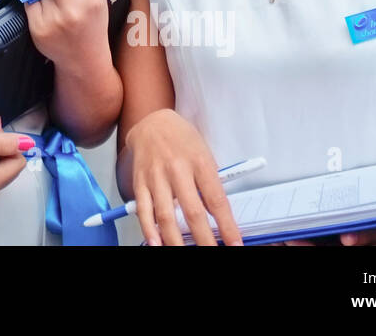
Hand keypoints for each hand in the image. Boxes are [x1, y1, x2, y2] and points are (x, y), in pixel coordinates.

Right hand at [125, 108, 242, 245]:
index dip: (227, 226)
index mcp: (199, 162)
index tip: (234, 244)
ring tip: (182, 253)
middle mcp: (177, 169)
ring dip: (175, 240)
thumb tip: (216, 215)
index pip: (217, 200)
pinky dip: (148, 229)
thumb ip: (210, 183)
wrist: (152, 122)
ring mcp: (156, 176)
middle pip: (192, 212)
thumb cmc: (182, 139)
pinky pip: (143, 209)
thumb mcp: (204, 154)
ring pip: (165, 215)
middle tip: (212, 253)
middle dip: (204, 240)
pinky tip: (156, 243)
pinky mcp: (140, 182)